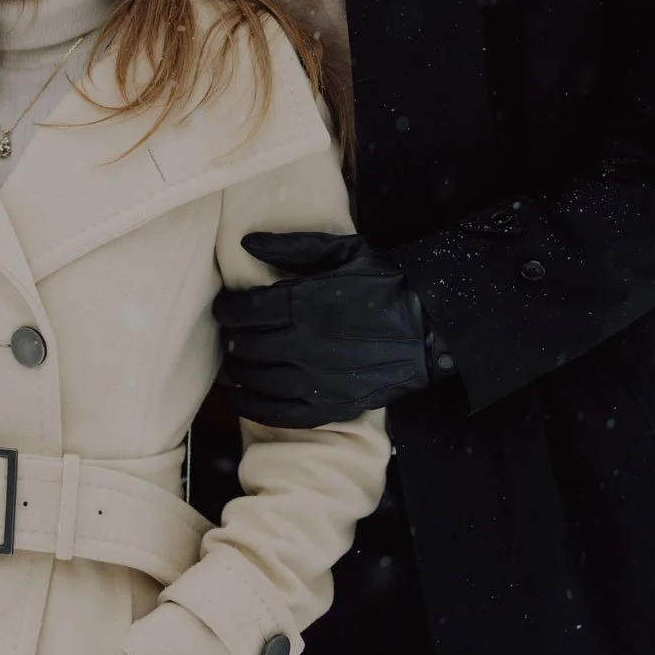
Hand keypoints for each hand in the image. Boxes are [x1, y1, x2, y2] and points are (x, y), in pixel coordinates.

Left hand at [214, 232, 442, 427]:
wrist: (429, 329)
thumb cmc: (385, 284)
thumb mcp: (344, 251)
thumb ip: (293, 246)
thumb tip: (246, 242)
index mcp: (306, 302)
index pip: (246, 310)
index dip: (228, 310)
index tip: (225, 308)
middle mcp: (306, 343)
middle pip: (247, 345)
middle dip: (232, 338)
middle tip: (231, 333)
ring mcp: (316, 379)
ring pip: (257, 378)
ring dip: (238, 369)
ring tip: (236, 360)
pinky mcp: (328, 406)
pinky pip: (277, 412)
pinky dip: (250, 406)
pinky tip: (237, 397)